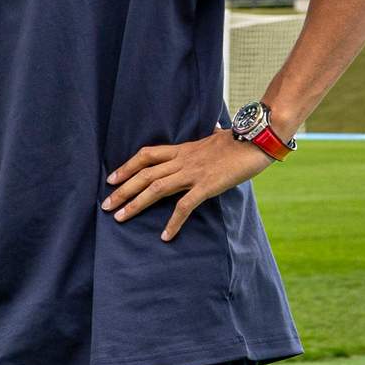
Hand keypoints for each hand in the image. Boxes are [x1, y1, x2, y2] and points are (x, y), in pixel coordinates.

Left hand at [102, 129, 274, 240]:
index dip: (127, 166)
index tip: (112, 178)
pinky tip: (165, 236)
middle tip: (106, 204)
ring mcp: (193, 173)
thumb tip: (217, 128)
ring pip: (156, 189)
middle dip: (122, 190)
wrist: (258, 139)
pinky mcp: (206, 186)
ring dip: (135, 204)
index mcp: (183, 149)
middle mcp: (183, 160)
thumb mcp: (219, 136)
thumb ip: (211, 136)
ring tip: (120, 217)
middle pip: (144, 174)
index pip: (147, 155)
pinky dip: (173, 223)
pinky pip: (184, 206)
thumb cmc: (241, 140)